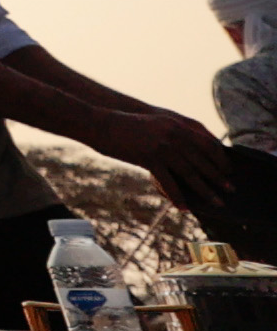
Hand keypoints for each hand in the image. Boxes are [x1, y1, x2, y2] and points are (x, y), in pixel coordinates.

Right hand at [119, 109, 240, 203]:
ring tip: (216, 202)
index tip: (228, 170)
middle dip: (218, 177)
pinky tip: (184, 207)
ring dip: (205, 190)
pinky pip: (168, 182)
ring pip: (190, 173)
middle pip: (202, 161)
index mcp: (177, 126)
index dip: (220, 159)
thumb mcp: (155, 124)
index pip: (208, 144)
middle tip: (230, 190)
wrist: (100, 123)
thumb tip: (187, 151)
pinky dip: (178, 196)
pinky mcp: (149, 158)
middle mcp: (174, 135)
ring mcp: (162, 147)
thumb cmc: (126, 126)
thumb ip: (173, 134)